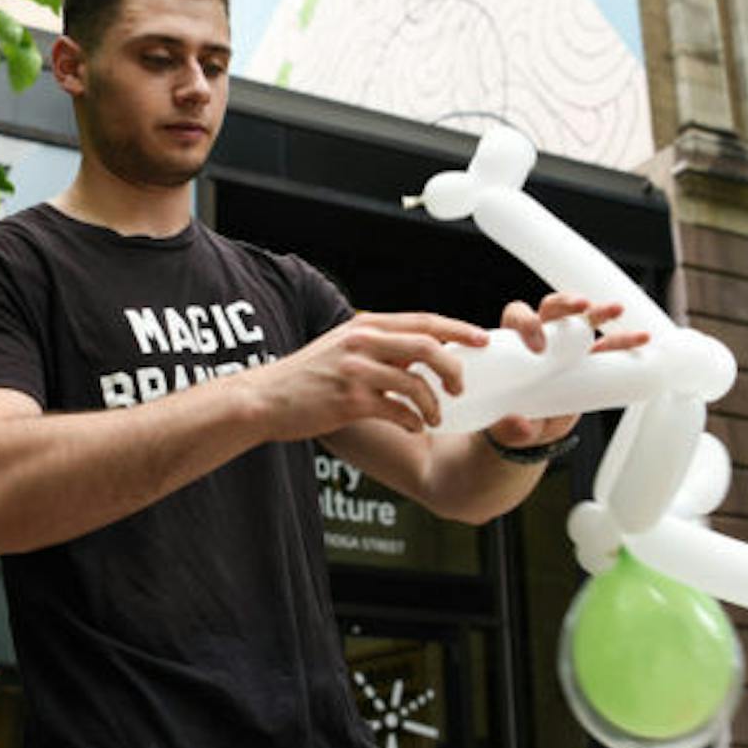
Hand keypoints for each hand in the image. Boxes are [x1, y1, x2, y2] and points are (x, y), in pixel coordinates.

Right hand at [253, 311, 488, 439]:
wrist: (265, 399)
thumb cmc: (307, 377)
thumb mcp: (343, 347)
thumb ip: (380, 345)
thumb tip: (423, 352)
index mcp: (365, 325)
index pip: (424, 320)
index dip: (459, 329)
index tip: (483, 339)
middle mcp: (363, 343)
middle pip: (429, 346)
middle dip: (454, 369)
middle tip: (459, 389)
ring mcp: (356, 371)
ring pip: (417, 383)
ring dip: (434, 404)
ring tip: (435, 417)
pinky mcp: (350, 401)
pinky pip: (398, 410)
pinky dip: (413, 421)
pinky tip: (413, 426)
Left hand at [481, 293, 648, 449]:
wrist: (534, 430)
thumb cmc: (512, 420)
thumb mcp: (507, 427)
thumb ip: (510, 428)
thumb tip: (518, 424)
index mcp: (515, 343)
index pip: (517, 317)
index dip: (526, 322)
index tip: (538, 346)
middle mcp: (542, 337)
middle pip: (551, 308)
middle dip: (565, 303)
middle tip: (580, 308)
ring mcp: (567, 347)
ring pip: (582, 319)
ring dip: (598, 311)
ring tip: (616, 310)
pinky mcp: (589, 361)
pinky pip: (608, 345)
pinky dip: (623, 340)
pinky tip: (641, 337)